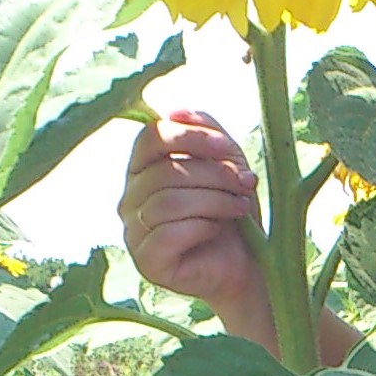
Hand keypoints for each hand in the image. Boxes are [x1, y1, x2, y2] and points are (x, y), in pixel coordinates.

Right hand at [118, 111, 274, 346]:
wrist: (246, 265)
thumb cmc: (232, 212)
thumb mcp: (225, 164)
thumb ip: (204, 133)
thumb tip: (177, 110)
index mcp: (142, 170)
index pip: (150, 138)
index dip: (190, 137)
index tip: (227, 148)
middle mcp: (129, 199)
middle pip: (165, 171)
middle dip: (214, 174)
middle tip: (246, 183)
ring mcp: (133, 232)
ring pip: (168, 201)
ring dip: (214, 199)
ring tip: (241, 205)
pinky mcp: (146, 262)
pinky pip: (168, 234)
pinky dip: (201, 227)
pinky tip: (218, 229)